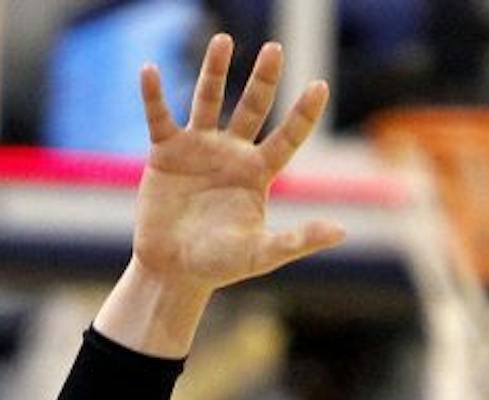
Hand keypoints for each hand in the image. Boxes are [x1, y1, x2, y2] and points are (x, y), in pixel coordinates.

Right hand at [133, 34, 343, 290]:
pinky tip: (148, 70)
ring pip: (209, 101)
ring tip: (223, 39)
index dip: (303, 113)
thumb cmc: (219, 264)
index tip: (319, 85)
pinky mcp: (166, 153)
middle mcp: (232, 153)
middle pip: (253, 107)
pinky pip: (159, 118)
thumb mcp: (260, 254)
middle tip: (275, 49)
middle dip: (264, 79)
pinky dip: (153, 96)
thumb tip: (340, 233)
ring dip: (214, 71)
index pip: (288, 136)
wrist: (172, 270)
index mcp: (258, 172)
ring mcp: (199, 148)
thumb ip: (297, 241)